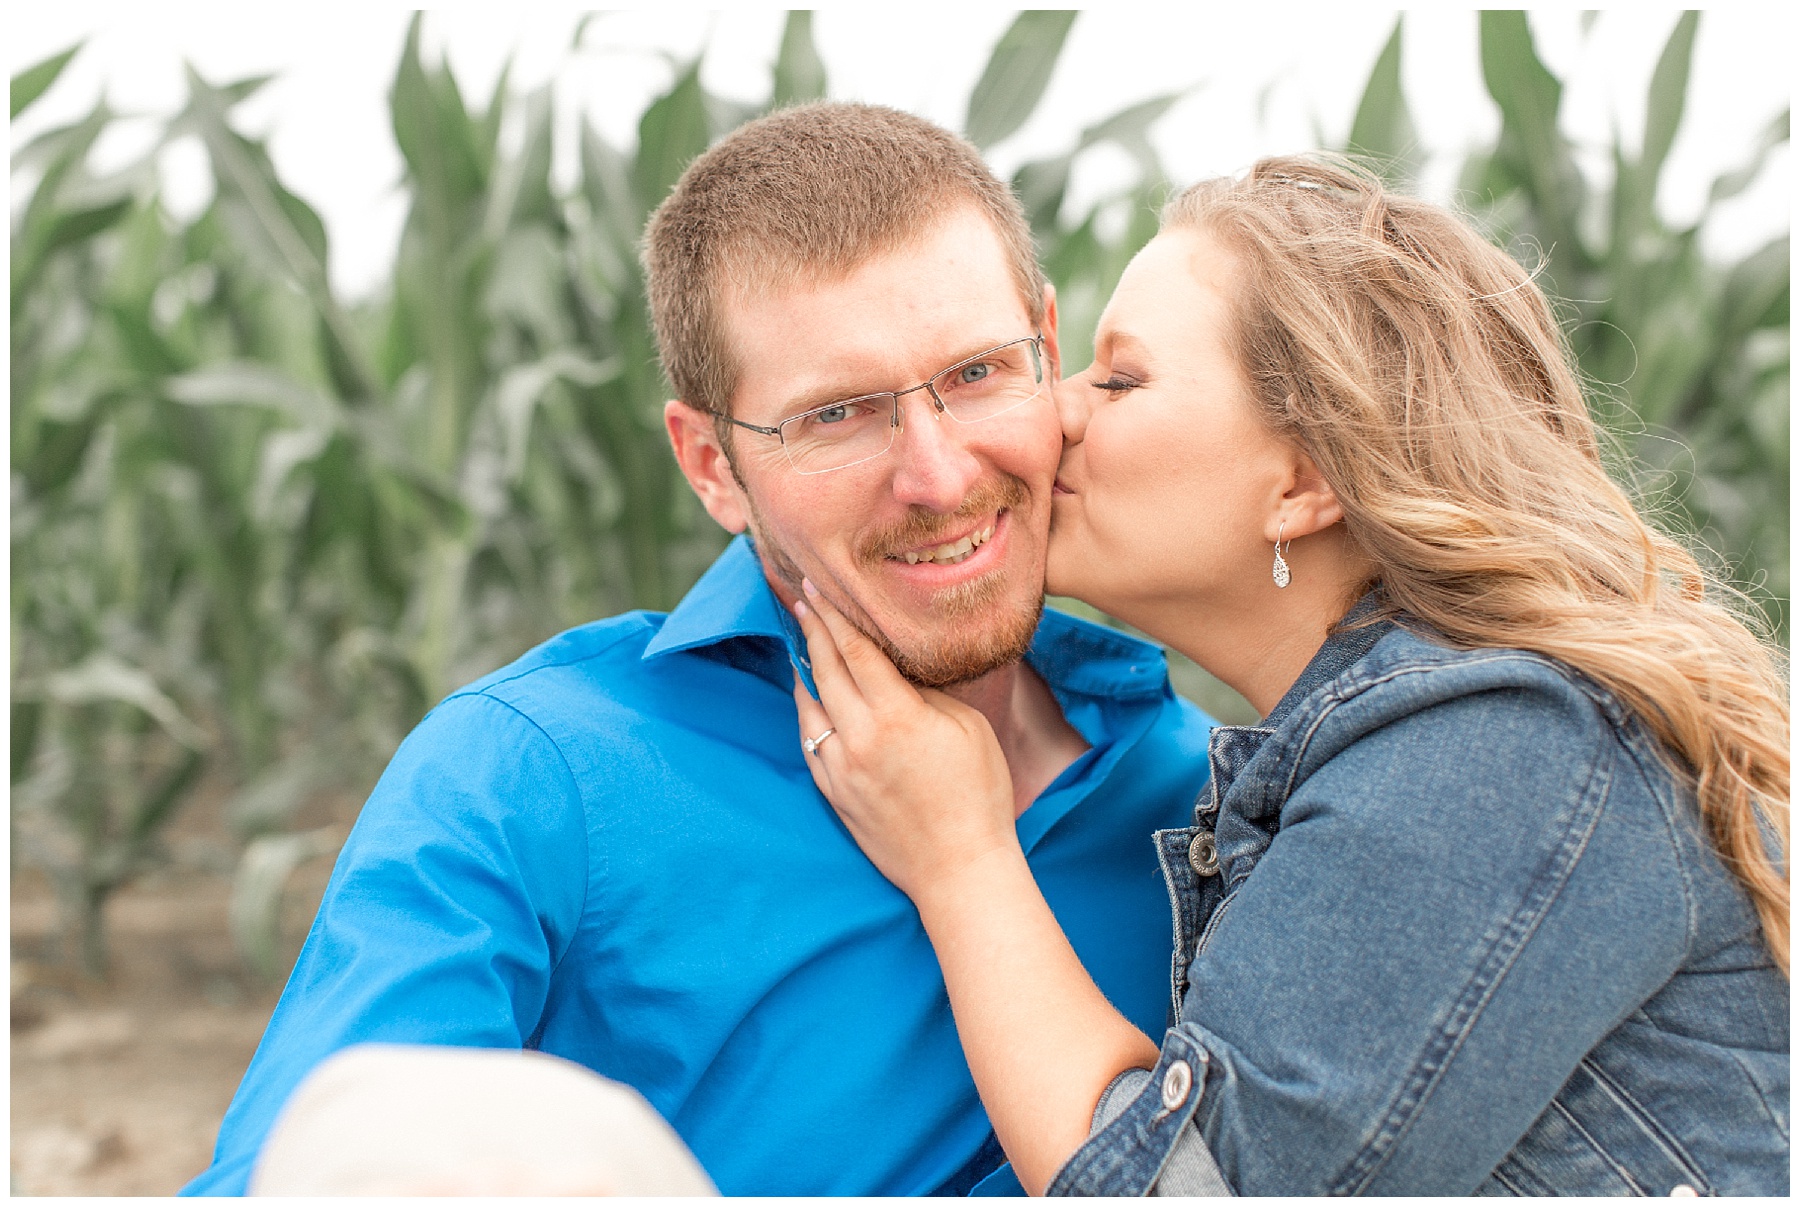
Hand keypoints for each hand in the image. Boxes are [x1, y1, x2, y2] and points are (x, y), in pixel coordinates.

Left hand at [791, 579, 1018, 902]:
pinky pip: (809, 741)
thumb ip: (925, 694)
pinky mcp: (834, 793)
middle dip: (812, 628)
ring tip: (801, 640)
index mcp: (895, 715)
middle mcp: (858, 737)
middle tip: (801, 598)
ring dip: (803, 668)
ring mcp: (840, 768)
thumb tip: (896, 675)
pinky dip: (805, 712)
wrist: (959, 868)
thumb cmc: (979, 794)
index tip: (815, 588)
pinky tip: (807, 698)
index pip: (854, 649)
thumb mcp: (967, 728)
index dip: (834, 614)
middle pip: (825, 669)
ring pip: (809, 705)